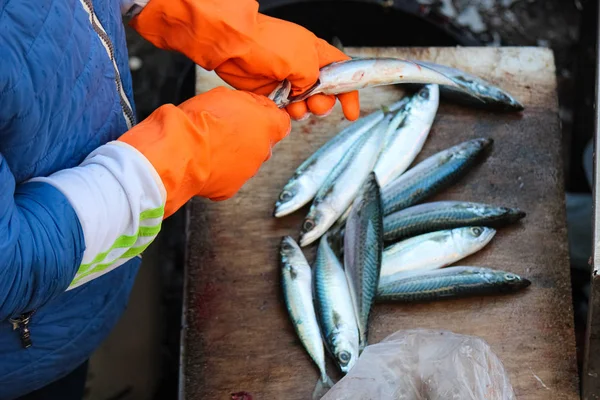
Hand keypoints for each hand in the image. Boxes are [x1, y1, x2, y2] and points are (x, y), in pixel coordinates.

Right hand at [119, 87, 289, 216]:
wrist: (178, 150)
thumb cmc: (198, 121)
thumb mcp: (227, 95)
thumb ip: (249, 102)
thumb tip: (256, 104)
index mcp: (267, 126)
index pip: (281, 122)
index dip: (267, 117)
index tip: (256, 115)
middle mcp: (263, 152)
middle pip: (263, 143)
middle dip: (248, 137)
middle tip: (225, 129)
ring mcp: (248, 172)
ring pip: (246, 161)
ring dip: (233, 154)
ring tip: (210, 145)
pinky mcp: (230, 188)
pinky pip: (228, 177)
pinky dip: (219, 171)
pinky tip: (204, 160)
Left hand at [130, 0, 359, 120]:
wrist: (233, 46)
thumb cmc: (267, 43)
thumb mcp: (304, 59)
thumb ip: (314, 79)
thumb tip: (307, 91)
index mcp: (315, 53)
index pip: (342, 72)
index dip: (350, 92)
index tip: (351, 111)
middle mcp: (302, 66)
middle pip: (323, 93)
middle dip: (322, 104)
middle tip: (314, 105)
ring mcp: (285, 79)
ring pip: (304, 104)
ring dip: (303, 110)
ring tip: (296, 106)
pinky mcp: (269, 91)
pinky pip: (284, 109)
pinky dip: (286, 113)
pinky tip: (283, 108)